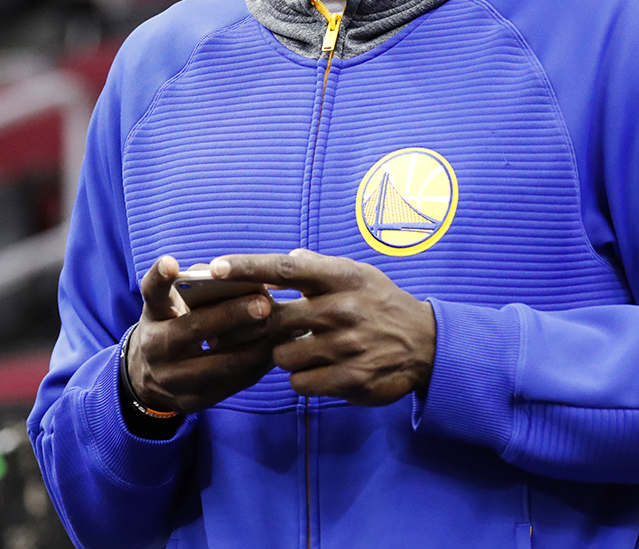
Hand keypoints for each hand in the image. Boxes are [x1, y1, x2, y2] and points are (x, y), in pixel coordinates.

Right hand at [126, 256, 283, 413]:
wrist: (152, 376)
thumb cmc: (176, 323)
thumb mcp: (176, 302)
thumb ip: (200, 283)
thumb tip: (240, 275)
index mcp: (154, 314)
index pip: (152, 292)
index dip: (160, 277)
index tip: (171, 262)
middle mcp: (156, 347)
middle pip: (195, 328)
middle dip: (233, 315)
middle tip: (264, 303)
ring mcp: (173, 379)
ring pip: (223, 362)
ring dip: (258, 343)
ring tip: (285, 325)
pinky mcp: (194, 401)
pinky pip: (235, 382)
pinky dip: (260, 363)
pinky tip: (280, 346)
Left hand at [208, 249, 435, 406]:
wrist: (425, 343)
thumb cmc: (382, 303)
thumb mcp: (359, 275)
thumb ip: (321, 268)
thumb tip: (289, 257)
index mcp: (340, 278)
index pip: (285, 268)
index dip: (247, 267)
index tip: (214, 266)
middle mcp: (340, 309)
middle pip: (273, 318)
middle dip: (251, 326)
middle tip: (241, 329)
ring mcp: (343, 346)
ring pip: (282, 356)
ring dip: (284, 355)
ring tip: (304, 349)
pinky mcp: (347, 378)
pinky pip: (300, 382)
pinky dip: (303, 377)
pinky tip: (319, 368)